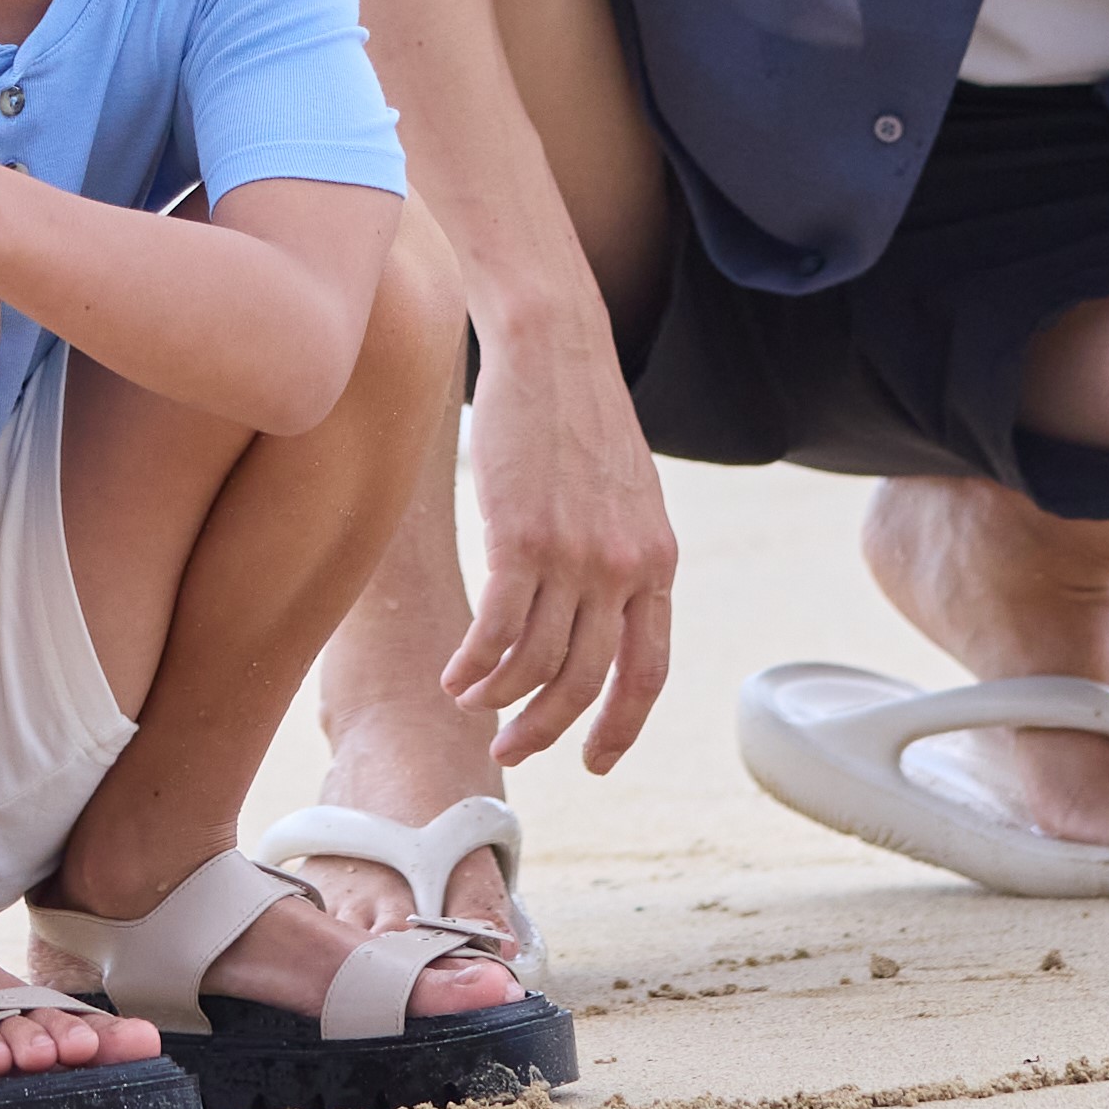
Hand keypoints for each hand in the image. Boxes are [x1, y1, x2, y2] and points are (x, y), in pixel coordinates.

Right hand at [436, 257, 680, 770]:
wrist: (554, 347)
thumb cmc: (579, 414)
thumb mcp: (629, 493)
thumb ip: (623, 556)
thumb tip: (597, 614)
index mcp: (657, 562)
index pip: (647, 671)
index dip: (620, 726)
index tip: (595, 761)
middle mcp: (624, 569)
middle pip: (585, 682)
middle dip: (546, 729)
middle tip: (511, 747)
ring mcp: (574, 557)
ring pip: (535, 665)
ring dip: (497, 698)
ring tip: (468, 702)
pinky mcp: (520, 540)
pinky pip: (494, 632)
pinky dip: (470, 666)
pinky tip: (450, 675)